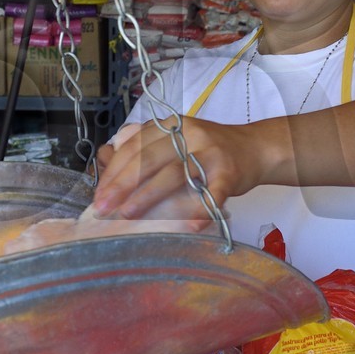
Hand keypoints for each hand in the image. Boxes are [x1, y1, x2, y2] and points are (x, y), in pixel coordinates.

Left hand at [92, 117, 264, 226]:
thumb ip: (143, 148)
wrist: (255, 148)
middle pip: (148, 158)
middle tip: (104, 208)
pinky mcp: (230, 171)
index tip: (99, 195)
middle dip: (122, 185)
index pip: (134, 146)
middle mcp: (188, 134)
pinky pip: (212, 192)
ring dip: (148, 196)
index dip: (113, 171)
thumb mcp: (174, 141)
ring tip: (129, 215)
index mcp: (170, 126)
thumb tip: (104, 159)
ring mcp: (209, 151)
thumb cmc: (207, 151)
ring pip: (173, 173)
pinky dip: (199, 211)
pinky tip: (189, 227)